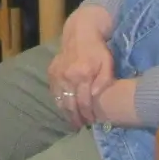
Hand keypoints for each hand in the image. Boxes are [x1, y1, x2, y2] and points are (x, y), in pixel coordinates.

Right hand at [48, 5, 116, 126]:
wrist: (80, 33)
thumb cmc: (98, 50)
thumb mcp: (107, 64)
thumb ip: (104, 81)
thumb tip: (95, 96)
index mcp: (83, 75)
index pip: (84, 102)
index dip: (88, 114)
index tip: (92, 122)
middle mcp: (68, 76)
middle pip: (70, 104)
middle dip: (76, 118)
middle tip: (80, 126)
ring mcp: (57, 74)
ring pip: (60, 99)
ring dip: (65, 112)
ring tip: (72, 121)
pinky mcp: (51, 71)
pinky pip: (53, 91)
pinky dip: (58, 101)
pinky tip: (63, 107)